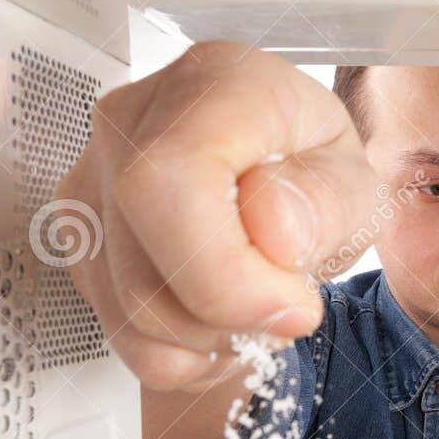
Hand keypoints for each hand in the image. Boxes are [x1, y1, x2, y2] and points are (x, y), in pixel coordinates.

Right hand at [54, 42, 377, 394]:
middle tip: (290, 303)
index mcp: (213, 86)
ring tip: (258, 302)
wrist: (281, 176)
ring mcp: (93, 184)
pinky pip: (123, 335)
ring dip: (214, 340)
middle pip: (145, 272)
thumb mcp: (357, 182)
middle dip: (234, 321)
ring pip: (132, 316)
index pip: (169, 183)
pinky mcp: (82, 239)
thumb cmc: (313, 170)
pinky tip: (220, 317)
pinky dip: (185, 352)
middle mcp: (131, 125)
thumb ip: (327, 202)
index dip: (226, 275)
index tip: (291, 305)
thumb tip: (273, 230)